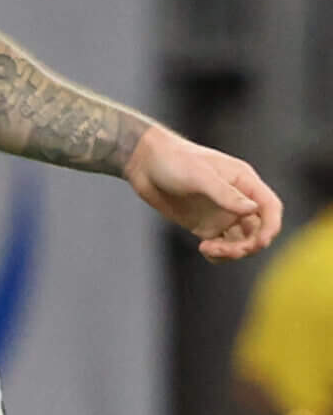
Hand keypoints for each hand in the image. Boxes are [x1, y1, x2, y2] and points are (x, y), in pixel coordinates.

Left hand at [124, 126, 282, 260]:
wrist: (143, 163)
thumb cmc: (173, 160)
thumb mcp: (199, 174)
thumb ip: (225, 193)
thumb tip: (252, 209)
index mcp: (244, 182)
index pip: (270, 207)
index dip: (271, 226)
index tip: (260, 242)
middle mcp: (237, 200)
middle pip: (259, 230)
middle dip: (249, 245)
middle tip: (227, 250)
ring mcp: (222, 214)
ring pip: (241, 242)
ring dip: (233, 252)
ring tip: (208, 248)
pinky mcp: (205, 225)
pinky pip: (221, 246)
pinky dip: (218, 254)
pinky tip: (205, 250)